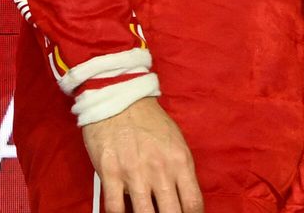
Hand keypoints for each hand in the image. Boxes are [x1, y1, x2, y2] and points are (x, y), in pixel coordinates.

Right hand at [81, 98, 202, 212]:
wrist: (120, 101)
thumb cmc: (150, 121)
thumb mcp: (176, 141)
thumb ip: (180, 169)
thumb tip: (182, 196)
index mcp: (180, 161)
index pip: (193, 202)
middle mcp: (160, 171)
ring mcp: (135, 174)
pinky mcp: (111, 174)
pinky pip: (115, 208)